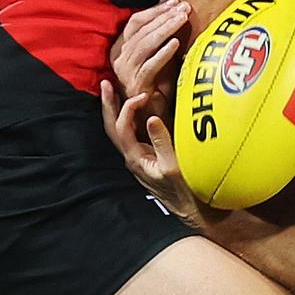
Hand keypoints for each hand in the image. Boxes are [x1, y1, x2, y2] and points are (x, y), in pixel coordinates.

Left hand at [100, 81, 203, 228]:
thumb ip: (162, 142)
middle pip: (112, 127)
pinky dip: (129, 116)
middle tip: (105, 83)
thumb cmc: (183, 192)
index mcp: (135, 158)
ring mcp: (137, 156)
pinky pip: (131, 132)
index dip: (128, 108)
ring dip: (115, 109)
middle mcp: (131, 156)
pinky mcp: (146, 155)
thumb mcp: (173, 167)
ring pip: (119, 130)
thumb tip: (152, 118)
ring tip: (112, 90)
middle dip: (108, 104)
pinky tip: (133, 107)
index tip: (143, 95)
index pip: (122, 127)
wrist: (189, 211)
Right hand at [111, 0, 190, 119]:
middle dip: (164, 16)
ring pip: (145, 45)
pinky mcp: (136, 86)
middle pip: (141, 30)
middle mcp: (119, 59)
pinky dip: (163, 53)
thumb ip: (161, 32)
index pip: (136, 22)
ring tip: (182, 19)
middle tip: (184, 7)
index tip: (176, 1)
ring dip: (165, 29)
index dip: (155, 10)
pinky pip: (150, 66)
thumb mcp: (160, 54)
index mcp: (121, 48)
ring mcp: (125, 73)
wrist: (154, 117)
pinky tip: (176, 43)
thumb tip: (170, 4)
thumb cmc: (159, 84)